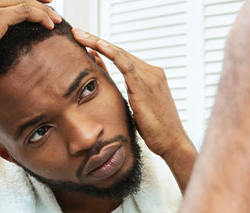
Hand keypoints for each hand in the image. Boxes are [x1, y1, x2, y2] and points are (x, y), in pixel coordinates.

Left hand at [72, 28, 193, 156]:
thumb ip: (125, 90)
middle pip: (120, 52)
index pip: (123, 57)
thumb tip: (110, 83)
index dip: (103, 48)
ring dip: (98, 43)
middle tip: (77, 32)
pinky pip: (126, 64)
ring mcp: (150, 77)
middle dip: (96, 41)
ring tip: (80, 35)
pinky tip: (98, 46)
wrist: (172, 141)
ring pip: (120, 54)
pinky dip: (111, 53)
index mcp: (151, 76)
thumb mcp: (136, 106)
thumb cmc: (155, 129)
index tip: (85, 42)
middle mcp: (152, 72)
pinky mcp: (145, 85)